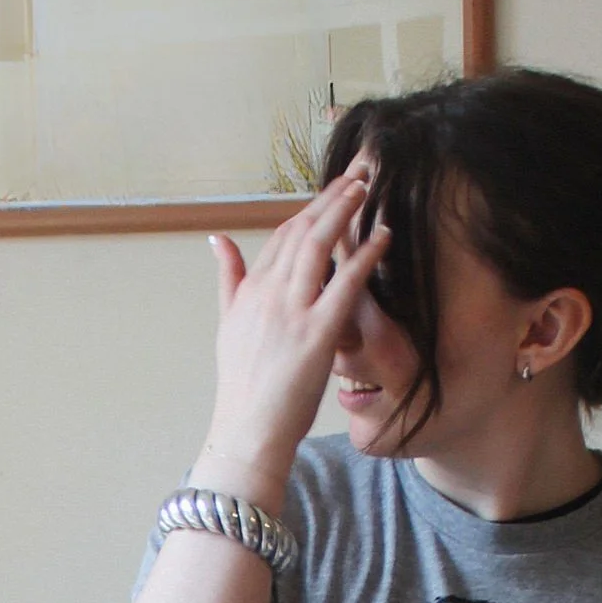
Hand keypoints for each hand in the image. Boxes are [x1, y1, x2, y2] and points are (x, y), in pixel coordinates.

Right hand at [201, 167, 387, 481]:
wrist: (247, 431)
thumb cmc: (243, 387)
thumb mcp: (227, 325)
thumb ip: (228, 279)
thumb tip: (218, 240)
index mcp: (250, 291)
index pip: (282, 236)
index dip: (310, 208)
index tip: (334, 188)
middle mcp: (268, 293)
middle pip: (302, 230)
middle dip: (332, 196)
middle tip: (358, 171)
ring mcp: (292, 311)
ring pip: (319, 245)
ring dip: (345, 211)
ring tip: (368, 187)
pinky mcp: (317, 334)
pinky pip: (345, 285)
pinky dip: (365, 255)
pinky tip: (383, 236)